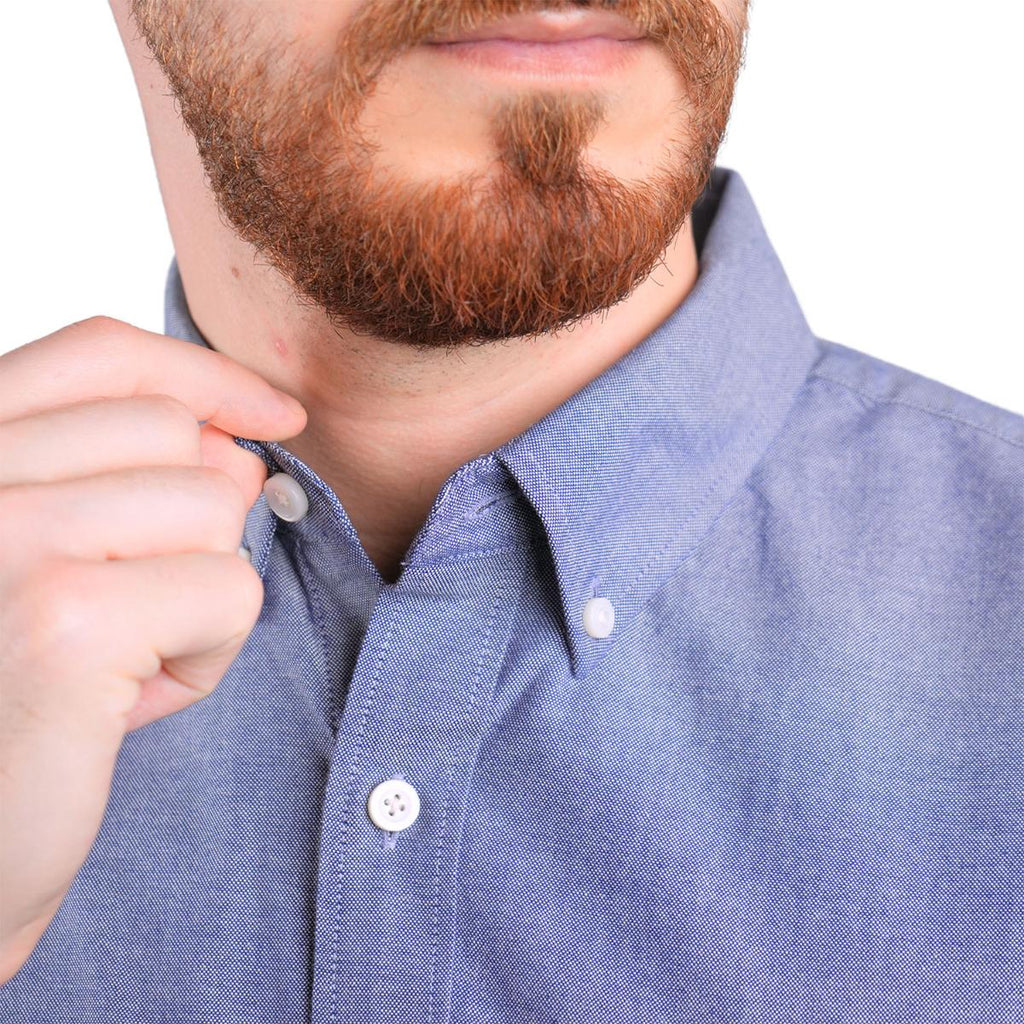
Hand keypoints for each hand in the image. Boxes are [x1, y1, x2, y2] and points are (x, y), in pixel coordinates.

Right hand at [0, 317, 305, 983]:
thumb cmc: (13, 703)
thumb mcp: (55, 563)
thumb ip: (126, 480)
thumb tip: (242, 445)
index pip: (101, 354)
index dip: (207, 374)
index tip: (275, 413)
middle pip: (177, 433)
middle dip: (192, 528)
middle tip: (124, 611)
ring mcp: (3, 534)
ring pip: (214, 506)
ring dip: (195, 597)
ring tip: (115, 660)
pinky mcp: (63, 618)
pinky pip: (228, 589)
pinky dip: (204, 656)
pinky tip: (124, 704)